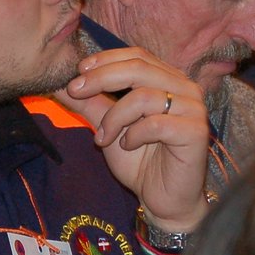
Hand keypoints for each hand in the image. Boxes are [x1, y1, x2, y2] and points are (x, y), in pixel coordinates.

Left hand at [54, 47, 211, 232]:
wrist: (162, 200)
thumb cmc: (140, 161)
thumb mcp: (108, 125)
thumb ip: (89, 102)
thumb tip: (58, 83)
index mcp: (168, 79)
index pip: (137, 55)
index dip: (105, 60)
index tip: (77, 73)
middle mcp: (185, 88)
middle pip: (139, 67)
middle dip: (101, 78)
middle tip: (75, 92)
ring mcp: (194, 109)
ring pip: (144, 96)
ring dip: (115, 117)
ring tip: (103, 138)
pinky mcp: (196, 132)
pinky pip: (156, 123)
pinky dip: (134, 134)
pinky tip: (127, 145)